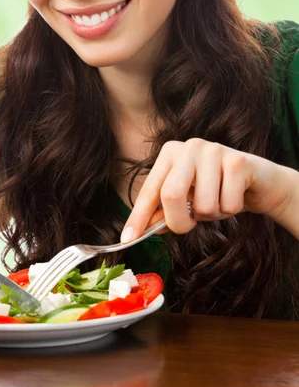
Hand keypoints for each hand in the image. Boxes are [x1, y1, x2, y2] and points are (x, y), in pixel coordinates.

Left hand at [121, 137, 295, 240]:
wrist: (259, 181)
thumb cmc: (216, 190)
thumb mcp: (186, 199)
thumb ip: (163, 211)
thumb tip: (137, 232)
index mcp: (170, 153)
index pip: (150, 189)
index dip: (138, 216)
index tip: (127, 239)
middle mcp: (189, 146)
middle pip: (171, 195)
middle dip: (180, 221)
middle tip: (190, 224)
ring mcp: (214, 151)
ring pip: (202, 205)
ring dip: (211, 215)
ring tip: (218, 201)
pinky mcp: (238, 162)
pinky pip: (228, 205)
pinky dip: (230, 210)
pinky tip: (234, 195)